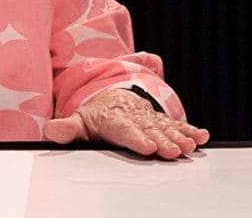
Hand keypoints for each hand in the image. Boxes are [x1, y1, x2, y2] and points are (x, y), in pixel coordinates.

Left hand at [43, 88, 209, 158]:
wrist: (114, 100)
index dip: (135, 137)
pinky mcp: (162, 122)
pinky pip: (177, 125)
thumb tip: (49, 130)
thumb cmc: (97, 117)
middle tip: (172, 151)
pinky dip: (191, 130)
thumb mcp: (80, 122)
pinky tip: (202, 136)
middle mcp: (135, 118)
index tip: (145, 145)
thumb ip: (67, 128)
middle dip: (161, 140)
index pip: (124, 129)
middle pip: (149, 130)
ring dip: (178, 137)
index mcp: (113, 119)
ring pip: (166, 129)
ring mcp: (150, 120)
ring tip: (189, 146)